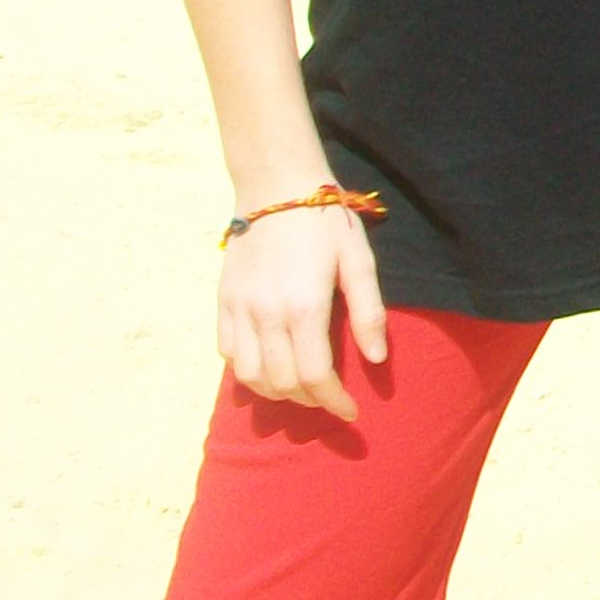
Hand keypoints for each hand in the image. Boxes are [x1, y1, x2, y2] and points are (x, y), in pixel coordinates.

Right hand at [216, 200, 386, 421]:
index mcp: (304, 307)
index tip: (351, 411)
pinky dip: (248, 372)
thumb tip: (377, 359)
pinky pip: (228, 354)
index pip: (315, 376)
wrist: (275, 187)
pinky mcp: (222, 302)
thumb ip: (368, 312)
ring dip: (277, 393)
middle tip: (330, 399)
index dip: (333, 402)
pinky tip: (270, 366)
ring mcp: (238, 310)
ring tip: (302, 390)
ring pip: (250, 376)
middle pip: (282, 383)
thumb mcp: (359, 260)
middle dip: (309, 401)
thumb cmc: (325, 223)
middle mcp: (265, 315)